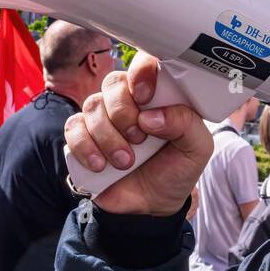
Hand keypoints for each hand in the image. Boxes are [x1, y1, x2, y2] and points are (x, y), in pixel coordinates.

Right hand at [64, 51, 212, 216]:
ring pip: (92, 105)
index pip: (144, 63)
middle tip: (139, 139)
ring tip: (125, 162)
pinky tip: (101, 166)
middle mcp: (128, 101)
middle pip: (113, 83)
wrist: (151, 207)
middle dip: (124, 113)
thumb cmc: (175, 170)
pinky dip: (86, 147)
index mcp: (157, 95)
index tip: (145, 97)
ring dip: (108, 137)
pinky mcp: (83, 137)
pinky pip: (73, 128)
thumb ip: (186, 123)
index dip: (141, 73)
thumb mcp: (197, 148)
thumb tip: (151, 116)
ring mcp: (103, 118)